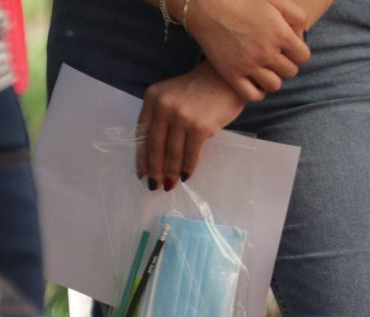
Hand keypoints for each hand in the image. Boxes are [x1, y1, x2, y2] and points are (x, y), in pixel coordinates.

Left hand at [137, 61, 245, 190]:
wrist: (227, 78)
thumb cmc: (201, 89)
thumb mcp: (172, 95)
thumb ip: (162, 117)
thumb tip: (157, 154)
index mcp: (153, 97)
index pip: (142, 133)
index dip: (142, 156)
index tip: (142, 173)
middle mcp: (164, 106)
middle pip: (155, 145)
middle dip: (154, 169)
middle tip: (154, 185)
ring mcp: (182, 116)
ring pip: (172, 152)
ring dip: (171, 172)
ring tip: (170, 184)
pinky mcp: (200, 126)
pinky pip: (191, 153)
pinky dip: (188, 167)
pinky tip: (186, 176)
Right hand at [178, 0, 310, 99]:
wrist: (208, 7)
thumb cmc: (243, 1)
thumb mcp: (275, 1)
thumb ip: (295, 16)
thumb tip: (301, 38)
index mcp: (280, 33)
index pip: (303, 57)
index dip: (298, 53)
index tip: (288, 49)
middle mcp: (266, 52)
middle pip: (291, 72)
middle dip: (286, 64)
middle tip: (274, 57)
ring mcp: (248, 65)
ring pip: (274, 85)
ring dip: (272, 79)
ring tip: (264, 69)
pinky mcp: (231, 75)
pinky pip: (253, 95)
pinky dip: (257, 91)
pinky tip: (253, 81)